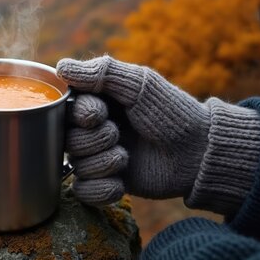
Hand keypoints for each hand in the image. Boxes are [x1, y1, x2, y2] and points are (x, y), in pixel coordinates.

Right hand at [57, 56, 210, 204]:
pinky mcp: (106, 183)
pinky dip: (100, 189)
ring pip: (77, 165)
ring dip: (102, 162)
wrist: (198, 153)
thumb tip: (60, 67)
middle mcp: (92, 130)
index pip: (65, 109)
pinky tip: (120, 182)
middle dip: (94, 139)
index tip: (101, 113)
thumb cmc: (172, 112)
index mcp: (96, 102)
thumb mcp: (140, 83)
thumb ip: (101, 73)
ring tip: (127, 158)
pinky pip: (83, 192)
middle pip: (66, 139)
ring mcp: (98, 157)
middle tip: (118, 134)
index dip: (79, 113)